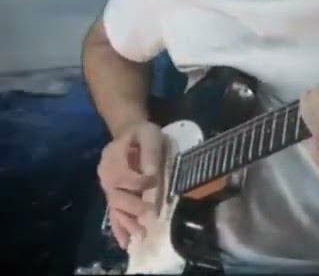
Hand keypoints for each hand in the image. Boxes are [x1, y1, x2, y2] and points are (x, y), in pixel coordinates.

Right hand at [96, 121, 164, 248]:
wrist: (130, 134)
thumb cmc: (141, 134)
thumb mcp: (149, 134)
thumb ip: (149, 152)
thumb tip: (151, 173)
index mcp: (112, 158)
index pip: (123, 175)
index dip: (139, 181)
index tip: (155, 180)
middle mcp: (106, 176)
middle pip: (117, 196)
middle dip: (134, 208)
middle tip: (151, 217)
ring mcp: (108, 188)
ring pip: (115, 208)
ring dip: (127, 223)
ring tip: (140, 236)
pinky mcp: (113, 196)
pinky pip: (114, 213)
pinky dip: (119, 228)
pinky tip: (126, 242)